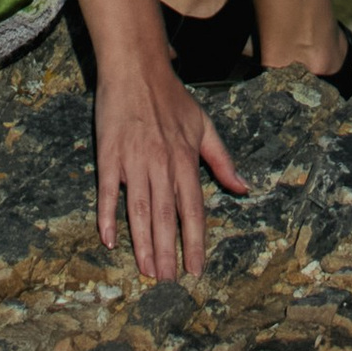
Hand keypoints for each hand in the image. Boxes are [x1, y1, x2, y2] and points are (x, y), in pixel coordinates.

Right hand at [93, 55, 247, 281]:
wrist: (136, 67)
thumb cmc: (172, 97)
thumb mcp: (204, 124)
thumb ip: (222, 159)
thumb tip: (243, 189)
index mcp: (185, 158)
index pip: (193, 208)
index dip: (195, 241)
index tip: (195, 270)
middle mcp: (161, 163)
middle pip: (166, 216)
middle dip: (167, 252)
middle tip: (166, 283)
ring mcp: (134, 160)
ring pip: (140, 209)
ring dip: (142, 242)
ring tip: (145, 271)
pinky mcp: (110, 154)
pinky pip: (109, 190)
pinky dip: (108, 216)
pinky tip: (108, 239)